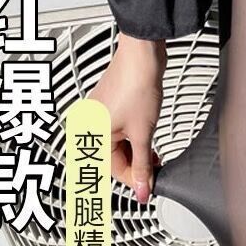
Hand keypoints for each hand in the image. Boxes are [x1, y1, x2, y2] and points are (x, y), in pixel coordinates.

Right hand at [89, 33, 166, 203]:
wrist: (143, 56)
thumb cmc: (136, 85)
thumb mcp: (143, 134)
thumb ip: (144, 165)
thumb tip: (144, 188)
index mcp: (90, 134)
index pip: (112, 170)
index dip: (134, 180)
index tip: (149, 188)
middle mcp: (90, 125)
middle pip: (114, 159)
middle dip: (137, 167)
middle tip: (155, 172)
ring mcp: (100, 115)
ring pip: (119, 147)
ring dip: (137, 154)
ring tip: (154, 157)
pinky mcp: (111, 107)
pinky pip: (120, 133)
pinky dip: (135, 141)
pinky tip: (148, 143)